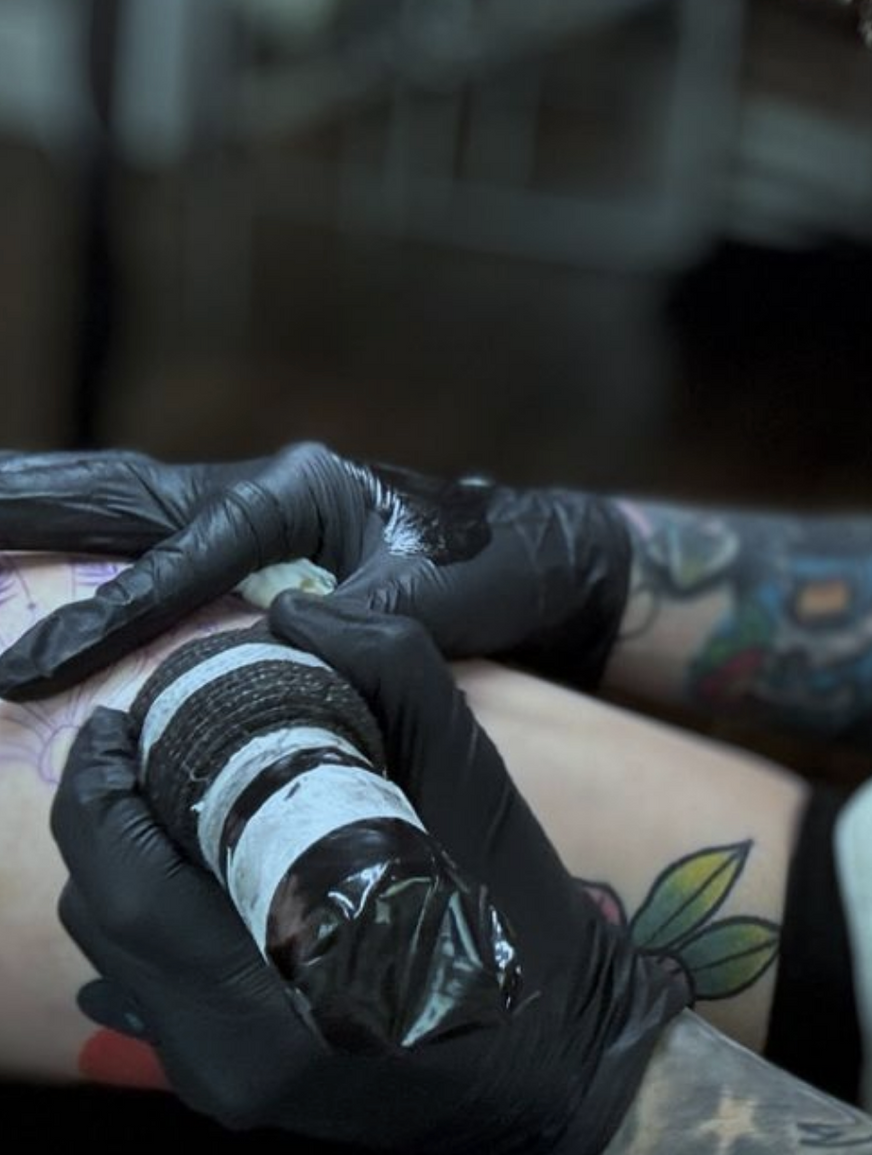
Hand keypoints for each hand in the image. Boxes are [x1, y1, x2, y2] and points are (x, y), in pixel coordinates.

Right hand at [0, 445, 630, 699]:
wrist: (537, 551)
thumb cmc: (496, 569)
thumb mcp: (440, 598)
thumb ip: (366, 623)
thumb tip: (286, 644)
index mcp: (297, 490)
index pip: (180, 559)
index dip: (104, 615)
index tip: (26, 667)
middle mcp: (260, 487)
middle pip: (119, 494)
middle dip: (25, 504)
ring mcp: (246, 509)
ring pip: (118, 503)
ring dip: (34, 506)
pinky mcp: (245, 543)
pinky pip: (140, 540)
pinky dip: (75, 542)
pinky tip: (20, 547)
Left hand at [52, 594, 689, 1154]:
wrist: (560, 1054)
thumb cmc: (522, 920)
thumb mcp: (473, 782)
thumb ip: (391, 675)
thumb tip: (299, 612)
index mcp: (281, 997)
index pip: (132, 886)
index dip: (102, 791)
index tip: (121, 715)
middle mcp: (225, 1058)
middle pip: (106, 916)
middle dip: (103, 814)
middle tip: (137, 734)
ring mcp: (221, 1079)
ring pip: (118, 953)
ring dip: (124, 859)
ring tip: (163, 783)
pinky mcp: (230, 1080)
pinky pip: (152, 981)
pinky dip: (155, 904)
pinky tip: (199, 854)